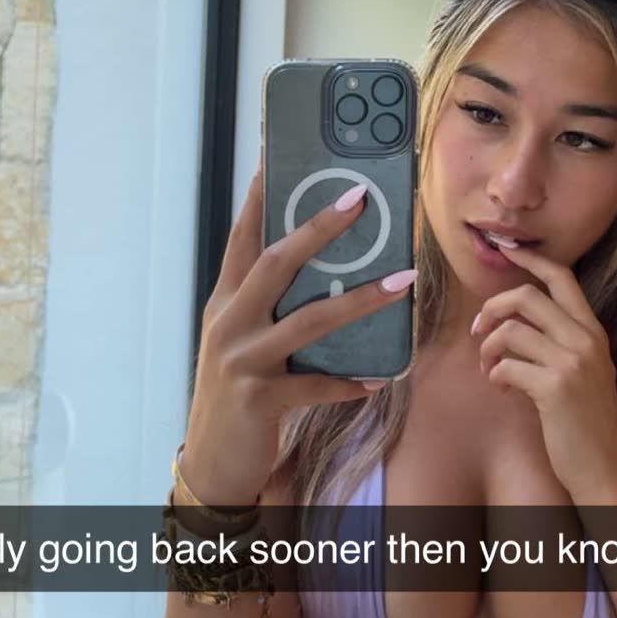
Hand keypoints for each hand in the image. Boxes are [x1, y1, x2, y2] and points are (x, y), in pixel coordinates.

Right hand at [181, 166, 415, 506]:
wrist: (213, 459)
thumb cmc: (238, 393)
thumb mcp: (243, 341)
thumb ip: (271, 307)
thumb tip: (326, 271)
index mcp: (225, 302)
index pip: (242, 238)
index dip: (260, 198)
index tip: (278, 158)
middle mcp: (229, 323)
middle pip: (274, 263)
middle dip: (319, 229)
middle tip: (360, 200)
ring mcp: (242, 361)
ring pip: (306, 321)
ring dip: (358, 301)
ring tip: (402, 282)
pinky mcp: (259, 399)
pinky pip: (313, 386)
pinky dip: (346, 383)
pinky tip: (376, 380)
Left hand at [471, 245, 616, 502]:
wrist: (604, 467)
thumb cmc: (585, 421)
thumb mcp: (584, 372)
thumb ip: (559, 342)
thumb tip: (511, 323)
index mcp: (594, 332)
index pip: (563, 279)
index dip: (531, 261)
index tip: (507, 250)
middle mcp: (587, 340)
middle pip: (527, 297)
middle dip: (493, 308)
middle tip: (478, 331)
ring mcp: (573, 363)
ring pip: (511, 331)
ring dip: (488, 350)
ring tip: (490, 370)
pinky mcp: (556, 388)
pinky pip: (506, 366)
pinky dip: (495, 376)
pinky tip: (503, 389)